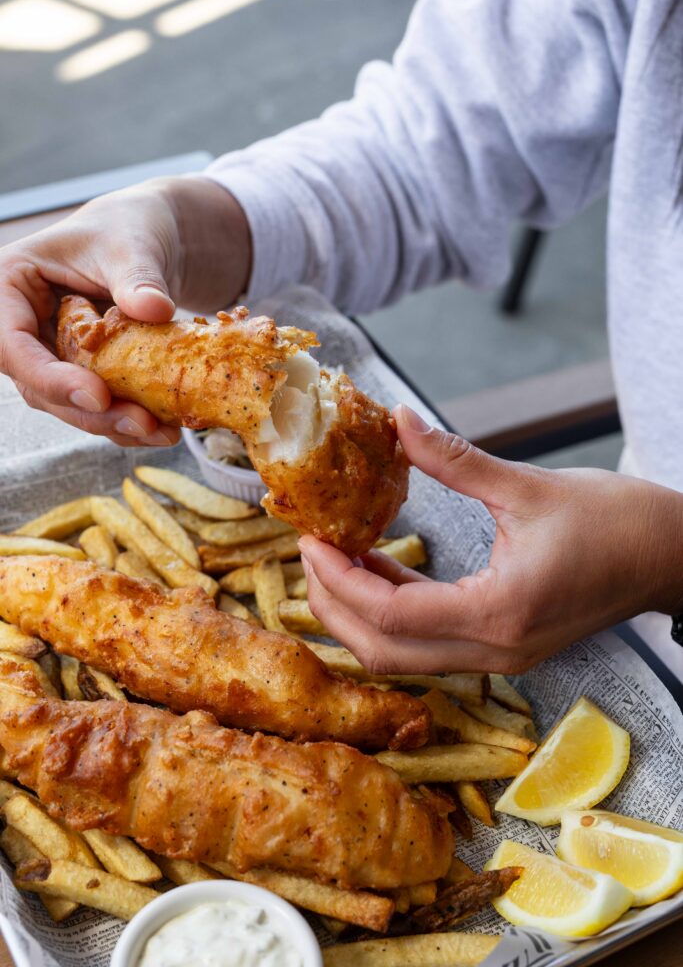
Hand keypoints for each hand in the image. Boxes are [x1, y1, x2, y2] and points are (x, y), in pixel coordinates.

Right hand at [0, 177, 249, 444]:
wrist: (152, 236)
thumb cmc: (130, 225)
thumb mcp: (133, 243)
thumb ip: (138, 277)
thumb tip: (155, 309)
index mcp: (11, 284)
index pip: (13, 343)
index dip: (50, 377)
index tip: (99, 395)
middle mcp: (21, 323)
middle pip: (39, 385)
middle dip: (91, 412)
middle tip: (142, 424)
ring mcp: (49, 351)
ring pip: (67, 403)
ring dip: (113, 424)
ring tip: (163, 432)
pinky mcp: (80, 370)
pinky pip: (96, 403)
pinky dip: (127, 419)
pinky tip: (164, 427)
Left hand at [299, 406, 682, 673]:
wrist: (670, 556)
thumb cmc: (615, 522)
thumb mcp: (528, 485)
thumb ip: (454, 459)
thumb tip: (399, 420)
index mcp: (500, 612)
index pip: (392, 617)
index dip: (339, 581)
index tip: (310, 540)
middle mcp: (494, 650)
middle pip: (385, 652)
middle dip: (334, 606)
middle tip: (309, 552)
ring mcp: (500, 656)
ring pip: (404, 655)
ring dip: (360, 612)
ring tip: (334, 556)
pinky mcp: (503, 646)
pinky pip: (430, 642)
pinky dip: (394, 611)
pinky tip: (379, 567)